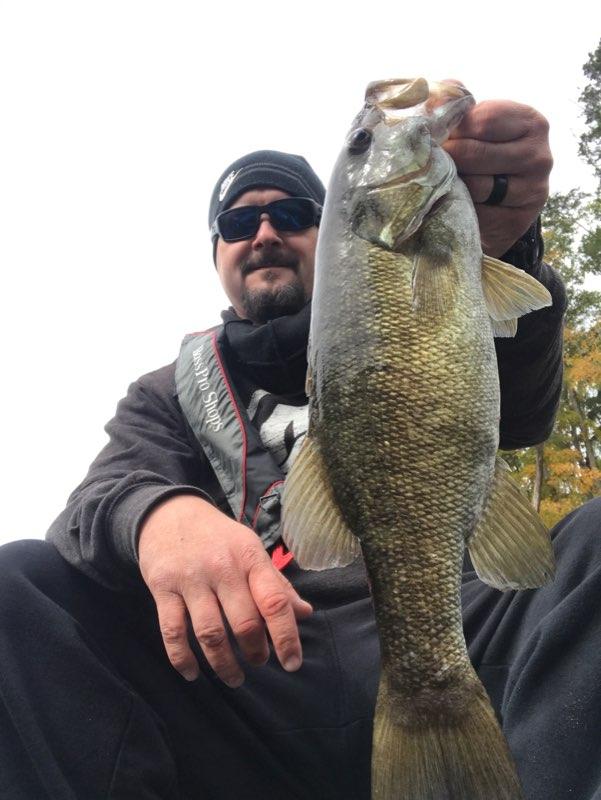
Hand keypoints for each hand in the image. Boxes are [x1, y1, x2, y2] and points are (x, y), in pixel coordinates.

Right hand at [138, 494, 312, 686]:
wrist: (169, 514)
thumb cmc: (219, 539)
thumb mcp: (250, 550)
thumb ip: (276, 583)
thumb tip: (304, 613)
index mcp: (249, 557)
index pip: (274, 601)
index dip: (286, 636)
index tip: (292, 663)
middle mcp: (221, 567)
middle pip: (244, 622)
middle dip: (255, 652)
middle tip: (258, 661)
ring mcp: (190, 578)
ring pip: (210, 633)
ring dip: (223, 664)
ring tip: (234, 677)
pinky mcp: (161, 588)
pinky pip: (173, 632)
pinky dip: (182, 659)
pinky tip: (192, 674)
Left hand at [443, 99, 552, 256]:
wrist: (502, 207)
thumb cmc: (485, 155)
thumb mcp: (478, 126)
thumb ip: (458, 107)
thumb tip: (432, 96)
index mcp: (532, 123)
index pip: (483, 120)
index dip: (454, 128)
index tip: (439, 136)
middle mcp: (539, 156)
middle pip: (474, 153)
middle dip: (447, 158)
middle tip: (430, 161)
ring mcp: (531, 191)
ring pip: (474, 186)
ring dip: (451, 184)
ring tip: (441, 181)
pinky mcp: (516, 222)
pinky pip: (475, 213)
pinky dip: (458, 209)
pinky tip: (453, 204)